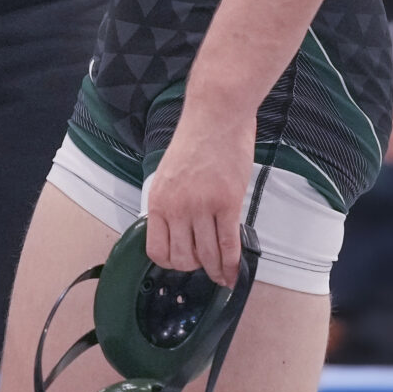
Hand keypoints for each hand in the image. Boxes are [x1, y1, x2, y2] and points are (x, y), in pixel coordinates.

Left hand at [143, 100, 251, 284]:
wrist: (216, 116)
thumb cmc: (195, 139)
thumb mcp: (169, 174)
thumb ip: (171, 202)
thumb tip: (179, 230)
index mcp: (158, 201)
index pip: (157, 250)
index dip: (171, 262)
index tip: (182, 262)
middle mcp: (177, 208)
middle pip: (183, 258)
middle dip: (195, 267)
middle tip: (205, 265)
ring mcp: (202, 207)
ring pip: (207, 255)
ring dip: (216, 270)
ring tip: (222, 274)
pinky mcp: (227, 204)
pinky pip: (228, 244)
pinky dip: (232, 264)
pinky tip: (235, 272)